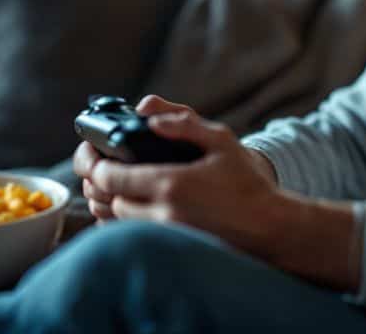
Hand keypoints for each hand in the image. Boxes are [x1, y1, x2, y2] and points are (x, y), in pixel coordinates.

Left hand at [75, 95, 288, 257]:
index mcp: (171, 184)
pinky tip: (129, 208)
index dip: (96, 165)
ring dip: (109, 205)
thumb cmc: (248, 183)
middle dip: (102, 184)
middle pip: (109, 201)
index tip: (95, 155)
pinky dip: (121, 224)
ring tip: (112, 186)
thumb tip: (150, 117)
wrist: (270, 226)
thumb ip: (184, 125)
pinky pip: (132, 238)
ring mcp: (166, 236)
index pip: (112, 178)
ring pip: (116, 223)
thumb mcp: (222, 141)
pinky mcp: (170, 249)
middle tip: (101, 167)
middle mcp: (163, 214)